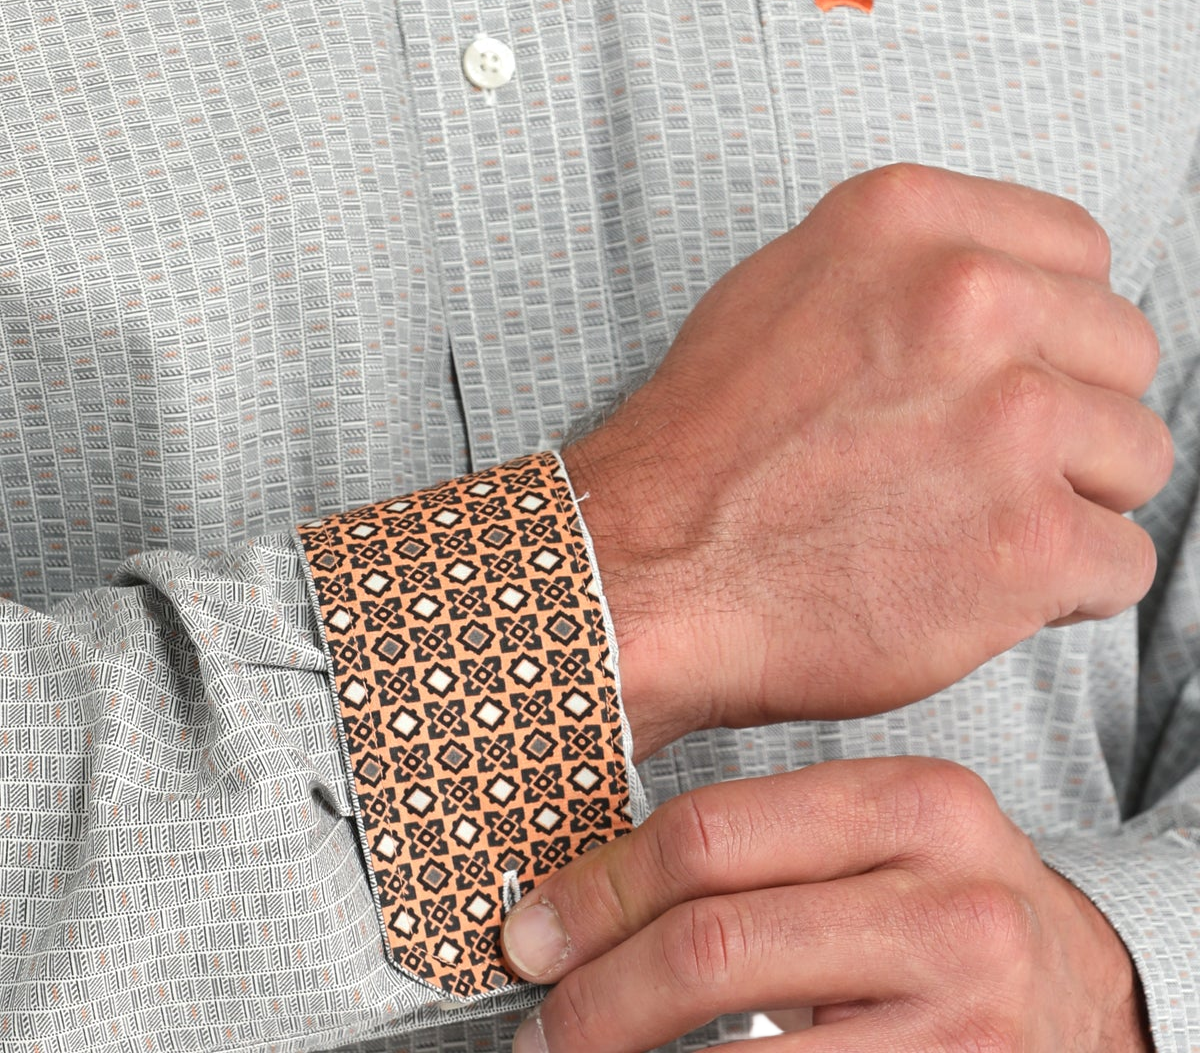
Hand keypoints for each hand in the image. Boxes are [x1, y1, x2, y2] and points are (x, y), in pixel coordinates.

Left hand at [499, 756, 1153, 1051]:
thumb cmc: (950, 908)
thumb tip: (583, 896)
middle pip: (714, 944)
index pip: (712, 834)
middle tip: (543, 1025)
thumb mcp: (886, 838)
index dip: (599, 892)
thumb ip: (767, 842)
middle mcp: (950, 907)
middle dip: (598, 996)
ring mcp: (966, 1021)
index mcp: (917, 803)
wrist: (1088, 998)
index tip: (532, 936)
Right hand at [561, 163, 1169, 761]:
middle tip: (984, 461)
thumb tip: (1022, 287)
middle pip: (1124, 350)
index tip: (1008, 372)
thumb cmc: (713, 438)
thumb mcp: (791, 279)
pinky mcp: (1029, 541)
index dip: (1053, 324)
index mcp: (911, 220)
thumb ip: (915, 263)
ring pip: (1139, 456)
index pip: (1081, 250)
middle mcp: (970, 298)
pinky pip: (1124, 564)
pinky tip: (979, 584)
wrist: (650, 570)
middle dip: (1073, 412)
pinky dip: (1066, 589)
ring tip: (976, 522)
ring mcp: (1009, 420)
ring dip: (1075, 500)